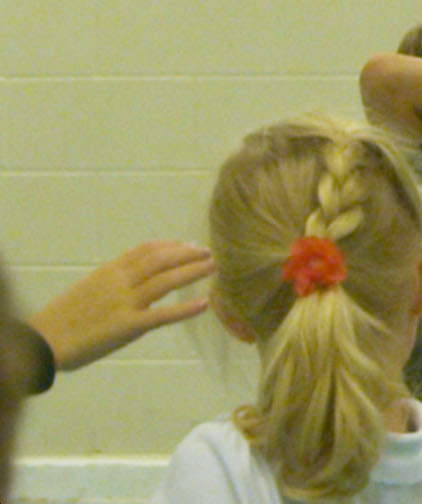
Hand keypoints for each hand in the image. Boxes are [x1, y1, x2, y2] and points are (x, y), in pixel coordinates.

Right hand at [25, 240, 213, 371]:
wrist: (43, 342)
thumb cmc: (63, 318)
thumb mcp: (88, 288)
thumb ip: (113, 280)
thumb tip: (136, 275)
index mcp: (108, 271)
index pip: (146, 249)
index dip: (171, 245)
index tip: (189, 244)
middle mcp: (119, 282)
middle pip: (161, 260)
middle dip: (188, 254)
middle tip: (209, 252)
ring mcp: (124, 303)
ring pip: (166, 281)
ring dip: (193, 271)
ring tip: (213, 267)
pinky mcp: (128, 326)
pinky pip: (163, 315)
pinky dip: (186, 309)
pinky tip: (204, 304)